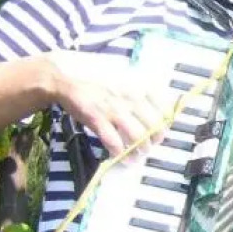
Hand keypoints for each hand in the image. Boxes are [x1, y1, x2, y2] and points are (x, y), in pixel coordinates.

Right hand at [46, 51, 172, 157]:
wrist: (67, 77)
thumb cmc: (98, 76)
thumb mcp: (126, 75)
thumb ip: (143, 88)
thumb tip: (160, 104)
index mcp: (141, 86)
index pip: (164, 110)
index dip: (165, 125)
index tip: (161, 131)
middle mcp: (132, 98)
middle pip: (154, 127)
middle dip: (154, 141)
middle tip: (149, 146)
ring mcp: (115, 109)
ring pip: (137, 138)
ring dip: (139, 151)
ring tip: (136, 155)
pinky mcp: (98, 119)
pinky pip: (114, 142)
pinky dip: (119, 153)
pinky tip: (119, 156)